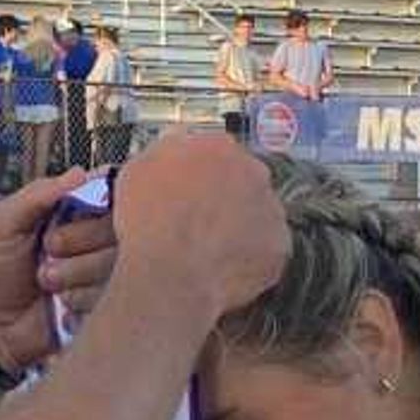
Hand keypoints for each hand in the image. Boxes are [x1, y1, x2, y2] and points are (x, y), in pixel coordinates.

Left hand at [0, 168, 99, 365]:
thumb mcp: (0, 223)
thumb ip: (36, 195)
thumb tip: (79, 173)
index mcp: (72, 212)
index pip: (109, 192)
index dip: (102, 199)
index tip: (84, 209)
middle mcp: (94, 240)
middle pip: (119, 226)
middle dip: (78, 240)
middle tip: (49, 250)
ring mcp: (102, 273)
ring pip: (117, 262)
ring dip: (76, 273)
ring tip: (47, 282)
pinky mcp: (106, 305)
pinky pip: (114, 295)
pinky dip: (82, 299)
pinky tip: (62, 305)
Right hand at [105, 126, 286, 323]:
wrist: (170, 273)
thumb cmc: (148, 223)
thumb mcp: (139, 169)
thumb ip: (166, 153)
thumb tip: (175, 152)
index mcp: (218, 146)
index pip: (216, 153)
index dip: (201, 175)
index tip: (191, 191)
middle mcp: (253, 170)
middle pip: (244, 180)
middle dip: (227, 198)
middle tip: (202, 222)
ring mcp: (272, 209)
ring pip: (258, 214)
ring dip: (242, 227)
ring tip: (212, 250)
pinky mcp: (280, 247)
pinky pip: (267, 250)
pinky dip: (251, 259)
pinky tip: (225, 268)